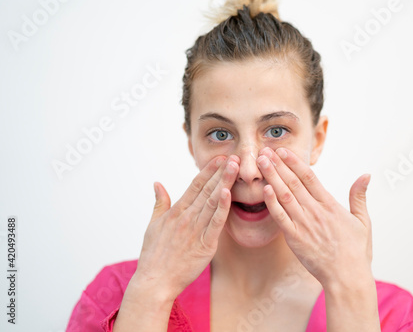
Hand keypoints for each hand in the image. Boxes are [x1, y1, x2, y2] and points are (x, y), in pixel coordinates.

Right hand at [133, 155, 239, 300]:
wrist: (155, 281)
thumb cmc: (153, 255)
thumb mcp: (153, 225)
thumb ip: (159, 203)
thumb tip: (157, 183)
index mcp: (176, 212)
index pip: (195, 185)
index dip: (208, 170)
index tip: (219, 158)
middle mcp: (186, 217)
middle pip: (207, 189)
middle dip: (221, 171)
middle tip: (234, 155)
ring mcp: (196, 230)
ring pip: (213, 201)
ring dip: (224, 182)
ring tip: (235, 166)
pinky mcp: (205, 244)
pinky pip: (216, 223)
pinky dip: (222, 207)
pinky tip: (228, 193)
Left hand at [256, 147, 372, 287]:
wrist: (347, 277)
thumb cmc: (356, 251)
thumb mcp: (362, 221)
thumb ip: (359, 196)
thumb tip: (366, 175)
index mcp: (330, 205)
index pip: (309, 177)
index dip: (294, 162)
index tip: (283, 151)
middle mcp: (315, 211)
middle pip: (293, 182)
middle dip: (277, 165)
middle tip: (264, 151)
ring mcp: (304, 224)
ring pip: (284, 195)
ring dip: (271, 177)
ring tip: (261, 163)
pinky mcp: (295, 238)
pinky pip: (281, 218)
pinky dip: (272, 203)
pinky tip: (264, 189)